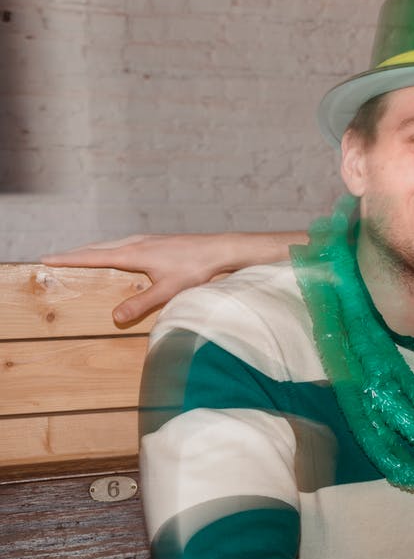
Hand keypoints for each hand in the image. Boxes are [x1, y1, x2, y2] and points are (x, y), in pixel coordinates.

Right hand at [41, 233, 293, 324]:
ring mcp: (148, 240)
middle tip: (55, 259)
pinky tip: (117, 256)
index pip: (93, 256)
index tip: (46, 260)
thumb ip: (141, 304)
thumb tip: (114, 317)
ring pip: (112, 245)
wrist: (222, 250)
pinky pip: (126, 245)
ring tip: (80, 257)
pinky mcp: (158, 242)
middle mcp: (137, 243)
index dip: (69, 259)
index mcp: (134, 253)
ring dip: (94, 250)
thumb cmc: (197, 268)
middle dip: (76, 254)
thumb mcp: (168, 290)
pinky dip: (112, 250)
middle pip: (99, 247)